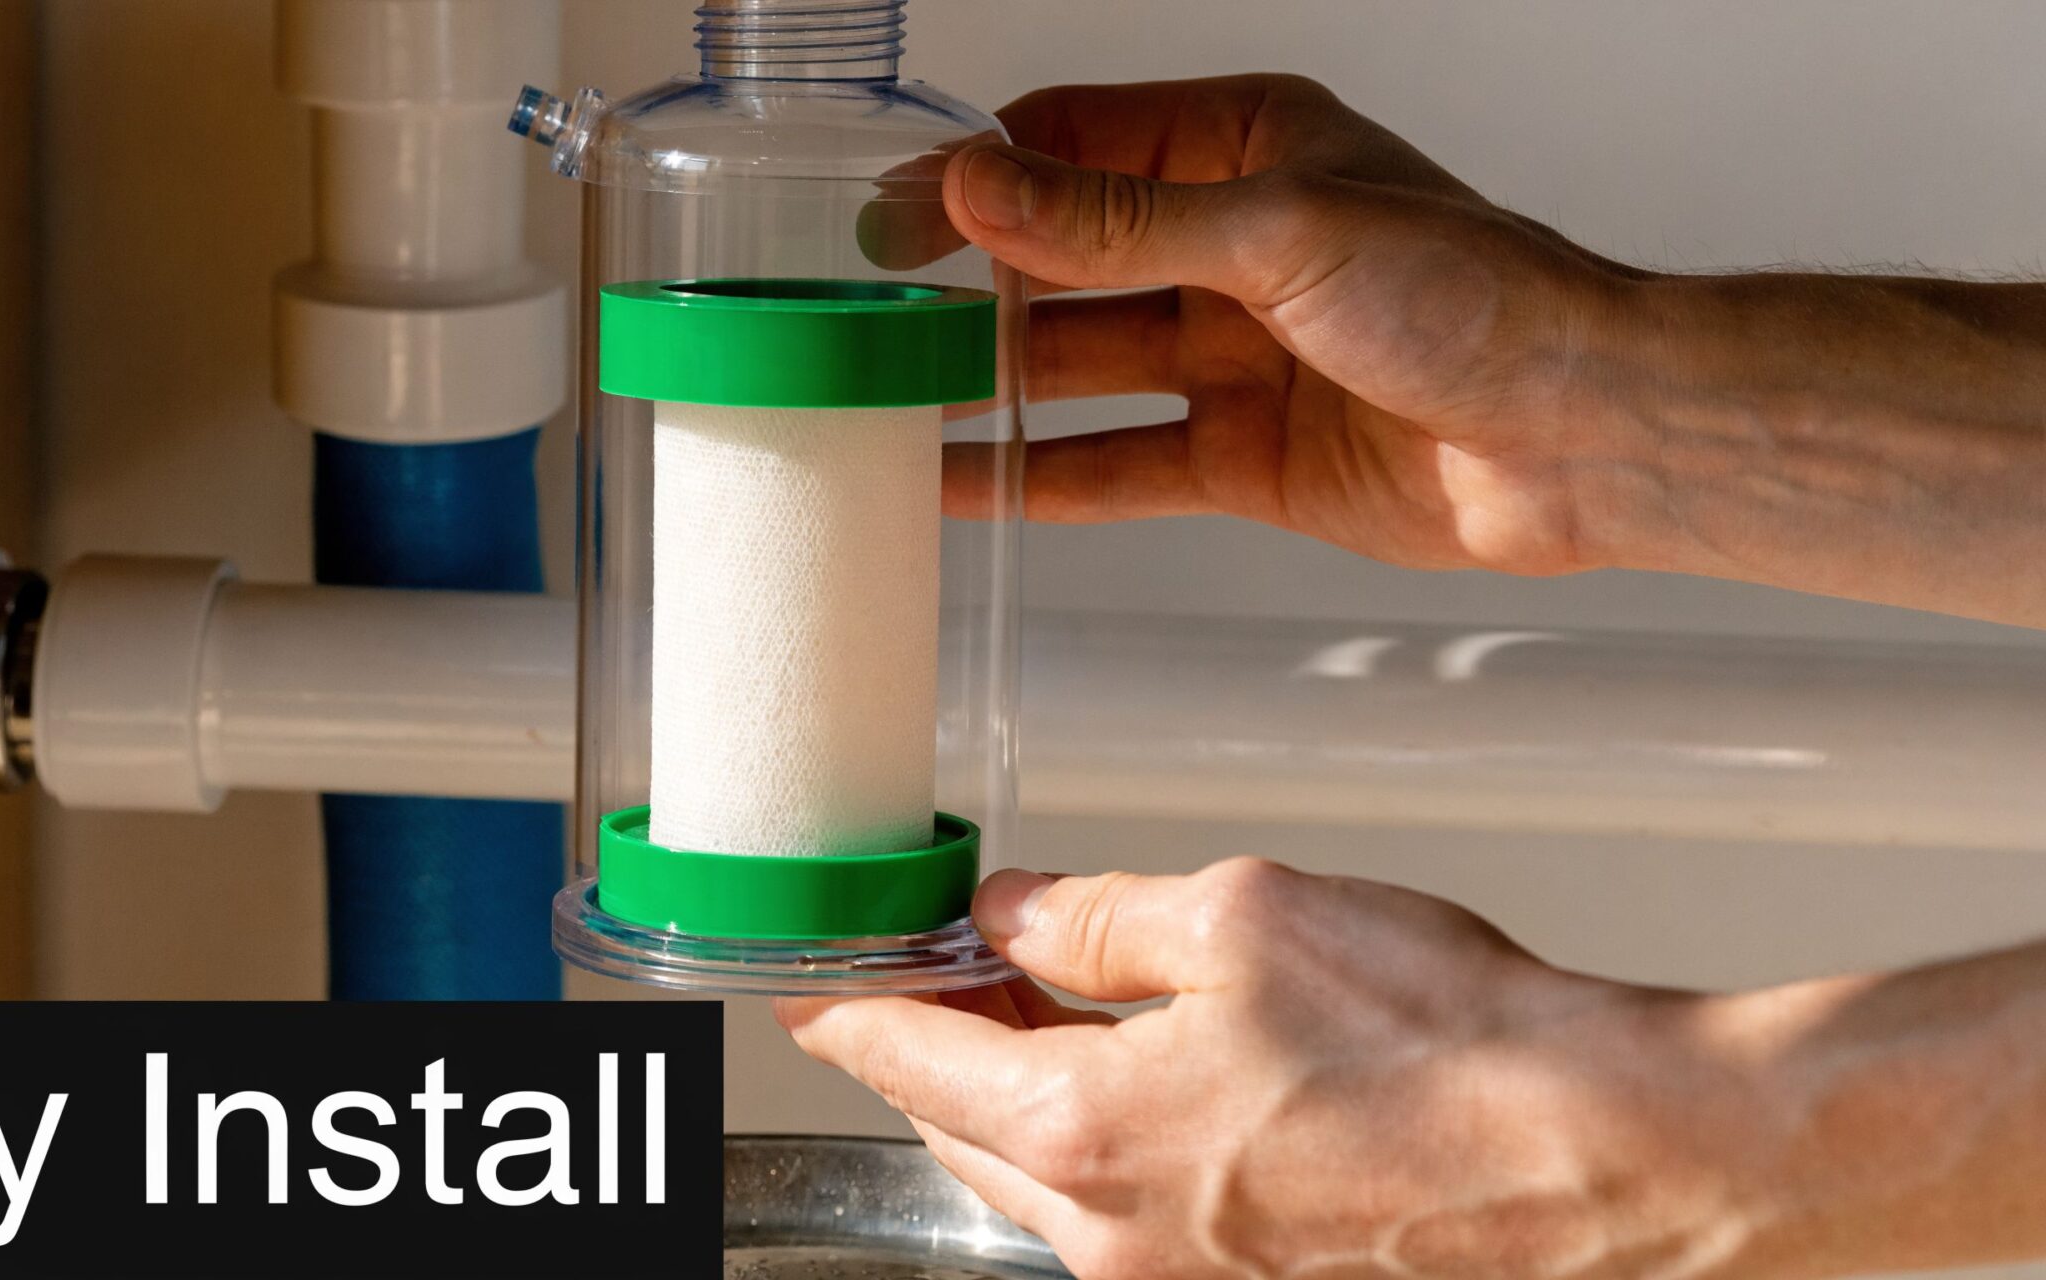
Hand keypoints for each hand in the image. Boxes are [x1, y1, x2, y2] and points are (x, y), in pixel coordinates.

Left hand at [778, 862, 2045, 1278]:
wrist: (1602, 1159)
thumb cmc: (1449, 1048)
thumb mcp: (1241, 915)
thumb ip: (1094, 916)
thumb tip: (1011, 913)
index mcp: (1083, 1134)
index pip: (899, 1058)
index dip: (842, 998)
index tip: (809, 971)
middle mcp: (1111, 1234)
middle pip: (956, 1127)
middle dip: (932, 1039)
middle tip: (937, 959)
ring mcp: (1177, 1278)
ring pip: (1036, 1180)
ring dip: (1017, 1093)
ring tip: (1041, 1001)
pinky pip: (1122, 1214)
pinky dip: (1102, 1140)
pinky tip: (1151, 1073)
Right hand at [939, 76, 2045, 625]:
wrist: (1578, 435)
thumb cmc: (1477, 298)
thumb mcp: (1274, 232)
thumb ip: (1113, 222)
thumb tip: (977, 186)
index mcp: (1246, 148)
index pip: (1076, 143)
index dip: (978, 173)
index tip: (886, 210)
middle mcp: (1232, 247)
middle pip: (1063, 259)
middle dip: (967, 286)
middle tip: (861, 314)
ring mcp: (1233, 355)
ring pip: (1077, 364)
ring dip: (986, 384)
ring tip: (883, 402)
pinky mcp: (1241, 458)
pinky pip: (1115, 463)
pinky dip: (1038, 476)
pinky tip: (961, 481)